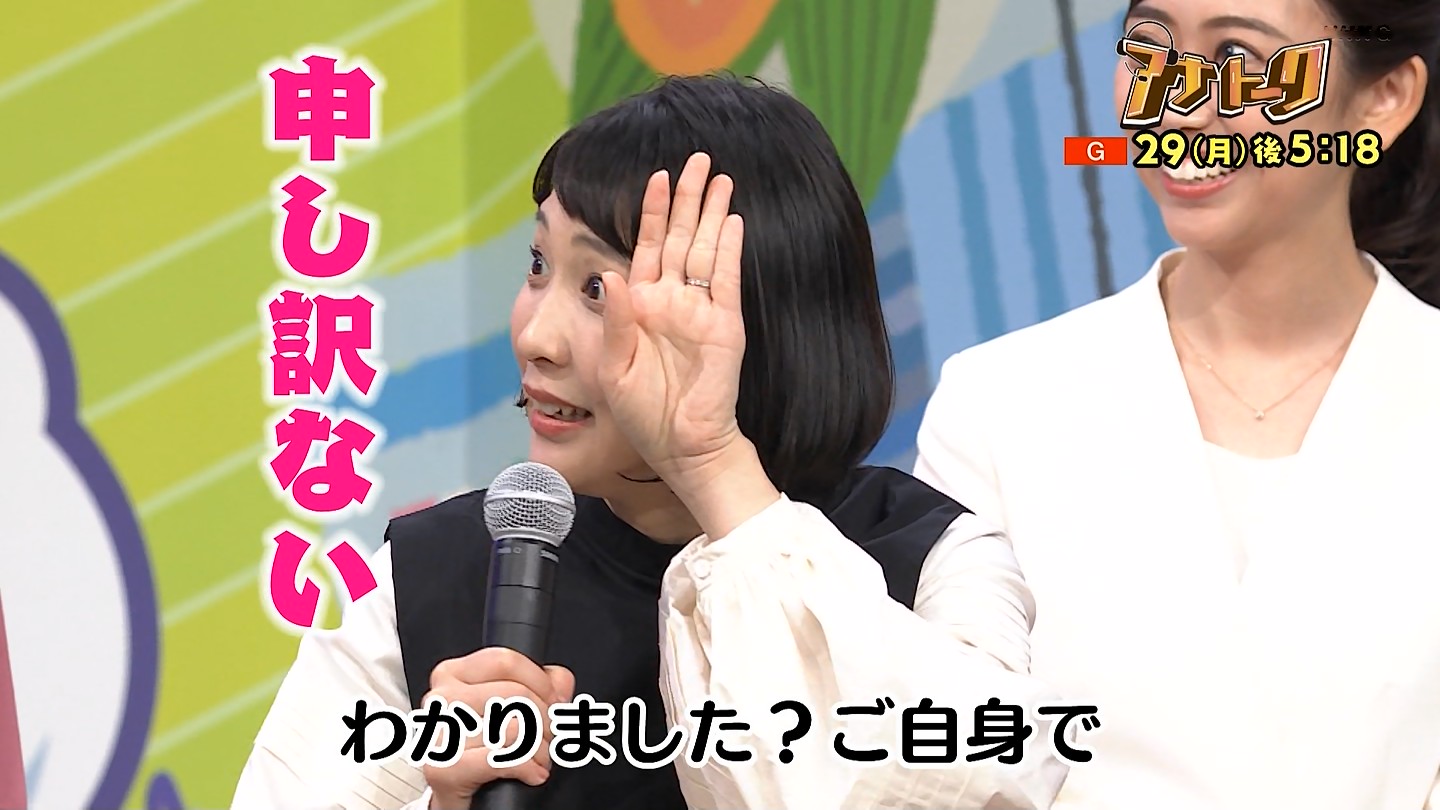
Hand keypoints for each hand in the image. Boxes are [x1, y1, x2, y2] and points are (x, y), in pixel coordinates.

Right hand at [422, 649, 574, 808]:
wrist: (458, 798)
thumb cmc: (481, 750)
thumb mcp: (511, 708)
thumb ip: (542, 684)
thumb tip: (559, 682)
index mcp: (452, 674)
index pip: (506, 662)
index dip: (541, 683)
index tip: (554, 703)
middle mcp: (441, 699)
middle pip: (515, 695)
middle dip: (546, 721)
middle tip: (549, 738)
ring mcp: (438, 733)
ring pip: (513, 728)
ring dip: (541, 750)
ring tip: (540, 758)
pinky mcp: (442, 767)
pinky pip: (500, 759)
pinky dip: (527, 768)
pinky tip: (533, 773)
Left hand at [598, 152, 747, 484]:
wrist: (681, 448)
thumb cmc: (643, 415)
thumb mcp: (614, 367)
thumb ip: (613, 321)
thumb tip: (610, 276)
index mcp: (642, 308)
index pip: (647, 248)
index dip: (653, 213)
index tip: (656, 177)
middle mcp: (672, 302)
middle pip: (682, 237)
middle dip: (689, 197)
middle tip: (697, 158)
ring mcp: (701, 311)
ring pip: (706, 249)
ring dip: (712, 212)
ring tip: (720, 176)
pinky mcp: (725, 326)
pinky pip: (726, 280)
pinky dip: (729, 250)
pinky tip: (732, 220)